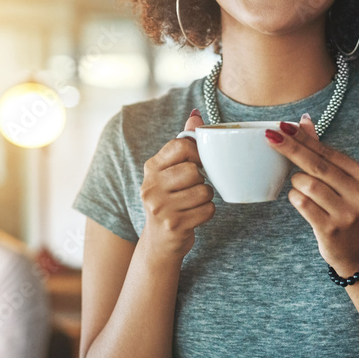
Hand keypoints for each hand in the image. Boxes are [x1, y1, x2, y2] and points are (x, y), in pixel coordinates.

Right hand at [140, 109, 214, 259]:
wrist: (159, 242)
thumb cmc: (171, 199)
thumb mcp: (170, 170)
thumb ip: (183, 143)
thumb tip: (196, 115)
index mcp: (151, 167)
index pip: (181, 146)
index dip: (197, 153)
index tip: (198, 163)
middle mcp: (151, 186)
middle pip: (194, 170)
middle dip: (201, 180)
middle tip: (192, 188)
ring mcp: (160, 207)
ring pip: (204, 191)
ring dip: (206, 197)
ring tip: (193, 202)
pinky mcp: (174, 225)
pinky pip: (208, 210)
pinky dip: (207, 212)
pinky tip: (195, 215)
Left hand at [265, 114, 358, 276]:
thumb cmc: (346, 208)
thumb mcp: (343, 180)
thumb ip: (323, 151)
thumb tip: (304, 120)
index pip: (328, 152)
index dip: (304, 138)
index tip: (282, 126)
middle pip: (317, 165)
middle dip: (291, 149)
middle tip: (270, 136)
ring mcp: (347, 213)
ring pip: (308, 185)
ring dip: (296, 181)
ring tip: (299, 185)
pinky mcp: (331, 229)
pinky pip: (303, 205)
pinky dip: (295, 197)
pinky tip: (298, 197)